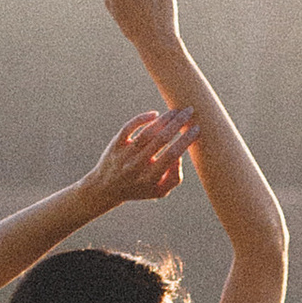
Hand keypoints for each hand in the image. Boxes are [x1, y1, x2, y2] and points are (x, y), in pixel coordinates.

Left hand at [80, 108, 196, 217]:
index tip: (196, 129)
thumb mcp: (159, 191)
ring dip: (164, 119)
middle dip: (178, 123)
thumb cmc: (138, 188)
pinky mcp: (116, 144)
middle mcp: (136, 165)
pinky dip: (142, 118)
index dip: (185, 140)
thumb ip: (175, 178)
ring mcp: (125, 154)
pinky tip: (155, 114)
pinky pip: (129, 127)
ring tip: (176, 110)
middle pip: (161, 139)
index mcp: (150, 178)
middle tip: (189, 111)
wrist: (105, 188)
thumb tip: (179, 156)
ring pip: (147, 132)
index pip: (172, 155)